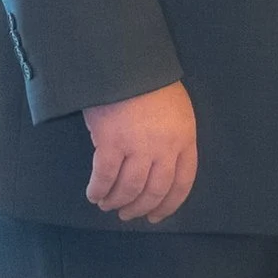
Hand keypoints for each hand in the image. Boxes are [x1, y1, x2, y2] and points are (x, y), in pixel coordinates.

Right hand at [84, 82, 198, 223]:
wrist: (125, 60)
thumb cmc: (149, 80)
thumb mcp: (176, 109)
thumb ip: (173, 137)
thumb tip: (159, 165)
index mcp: (184, 138)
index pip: (183, 182)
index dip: (169, 204)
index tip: (156, 217)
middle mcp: (165, 148)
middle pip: (155, 190)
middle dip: (140, 207)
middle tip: (127, 215)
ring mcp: (138, 146)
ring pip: (130, 188)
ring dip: (117, 201)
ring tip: (107, 205)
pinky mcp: (111, 142)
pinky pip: (104, 176)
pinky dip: (98, 189)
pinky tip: (93, 194)